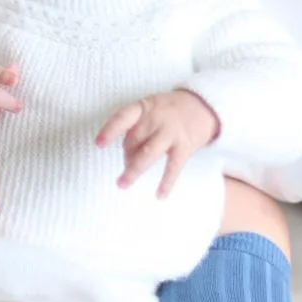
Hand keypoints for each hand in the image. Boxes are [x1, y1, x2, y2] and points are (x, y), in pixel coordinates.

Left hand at [96, 90, 219, 197]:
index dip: (110, 130)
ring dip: (134, 170)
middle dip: (126, 156)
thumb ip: (137, 129)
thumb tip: (127, 158)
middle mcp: (156, 118)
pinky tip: (159, 195)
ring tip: (122, 184)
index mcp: (144, 107)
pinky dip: (166, 182)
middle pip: (133, 140)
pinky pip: (173, 167)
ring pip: (148, 154)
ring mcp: (171, 132)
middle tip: (124, 169)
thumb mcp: (150, 110)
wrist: (202, 106)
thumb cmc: (167, 111)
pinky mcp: (185, 146)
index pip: (123, 117)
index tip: (98, 144)